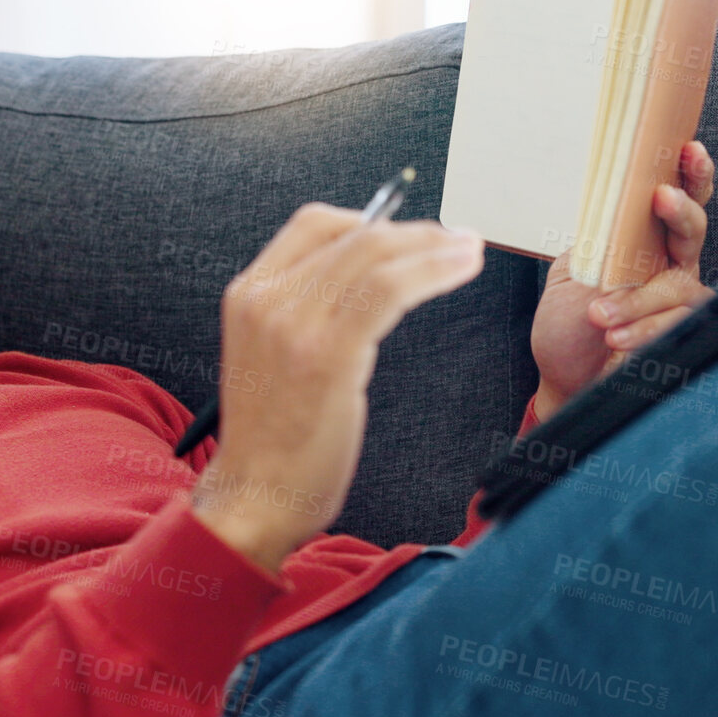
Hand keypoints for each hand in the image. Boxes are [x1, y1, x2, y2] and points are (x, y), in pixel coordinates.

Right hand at [194, 205, 485, 571]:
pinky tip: (461, 268)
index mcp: (248, 294)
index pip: (314, 225)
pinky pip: (389, 288)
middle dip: (414, 231)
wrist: (253, 497)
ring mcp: (292, 323)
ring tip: (469, 249)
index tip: (409, 234)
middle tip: (455, 239)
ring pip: (375, 254)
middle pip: (352, 234)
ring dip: (433, 245)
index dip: (370, 218)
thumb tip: (365, 283)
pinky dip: (433, 270)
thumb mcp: (273, 356)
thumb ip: (304, 314)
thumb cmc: (274, 440)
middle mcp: (265, 298)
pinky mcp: (327, 353)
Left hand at [529, 141, 715, 417]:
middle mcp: (668, 263)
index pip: (672, 198)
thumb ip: (599, 241)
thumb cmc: (568, 323)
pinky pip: (677, 322)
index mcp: (641, 240)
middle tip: (662, 198)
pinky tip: (615, 337)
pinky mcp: (680, 333)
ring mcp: (677, 299)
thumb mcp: (572, 272)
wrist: (565, 377)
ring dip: (638, 300)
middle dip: (682, 209)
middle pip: (694, 228)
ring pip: (680, 284)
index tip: (687, 149)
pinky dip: (643, 329)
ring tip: (600, 317)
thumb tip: (615, 209)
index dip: (688, 173)